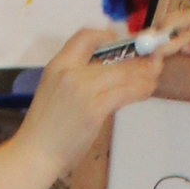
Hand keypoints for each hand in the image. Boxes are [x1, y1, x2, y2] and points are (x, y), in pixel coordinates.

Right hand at [14, 21, 189, 185]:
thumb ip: (76, 79)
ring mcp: (83, 89)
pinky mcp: (94, 108)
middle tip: (154, 61)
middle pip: (113, 57)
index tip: (124, 45)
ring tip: (154, 77)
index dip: (108, 35)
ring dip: (144, 74)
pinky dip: (141, 89)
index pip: (85, 36)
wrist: (35, 153)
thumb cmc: (44, 129)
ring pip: (124, 73)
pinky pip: (126, 91)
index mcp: (57, 65)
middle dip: (138, 58)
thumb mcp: (54, 91)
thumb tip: (108, 75)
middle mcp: (70, 71)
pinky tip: (147, 90)